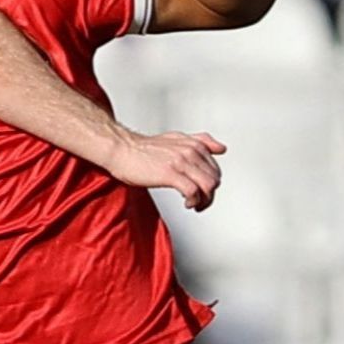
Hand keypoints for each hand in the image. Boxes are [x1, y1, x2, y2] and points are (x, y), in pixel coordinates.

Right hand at [107, 128, 225, 210]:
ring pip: (207, 186)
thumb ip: (201, 142)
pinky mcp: (170, 173)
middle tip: (199, 203)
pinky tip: (187, 204)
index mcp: (194, 144)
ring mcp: (180, 162)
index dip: (211, 185)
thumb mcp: (177, 138)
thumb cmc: (144, 148)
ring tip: (194, 205)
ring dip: (204, 200)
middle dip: (209, 195)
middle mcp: (190, 151)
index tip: (202, 193)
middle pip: (214, 179)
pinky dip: (193, 201)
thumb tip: (222, 148)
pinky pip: (192, 191)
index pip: (215, 169)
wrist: (122, 150)